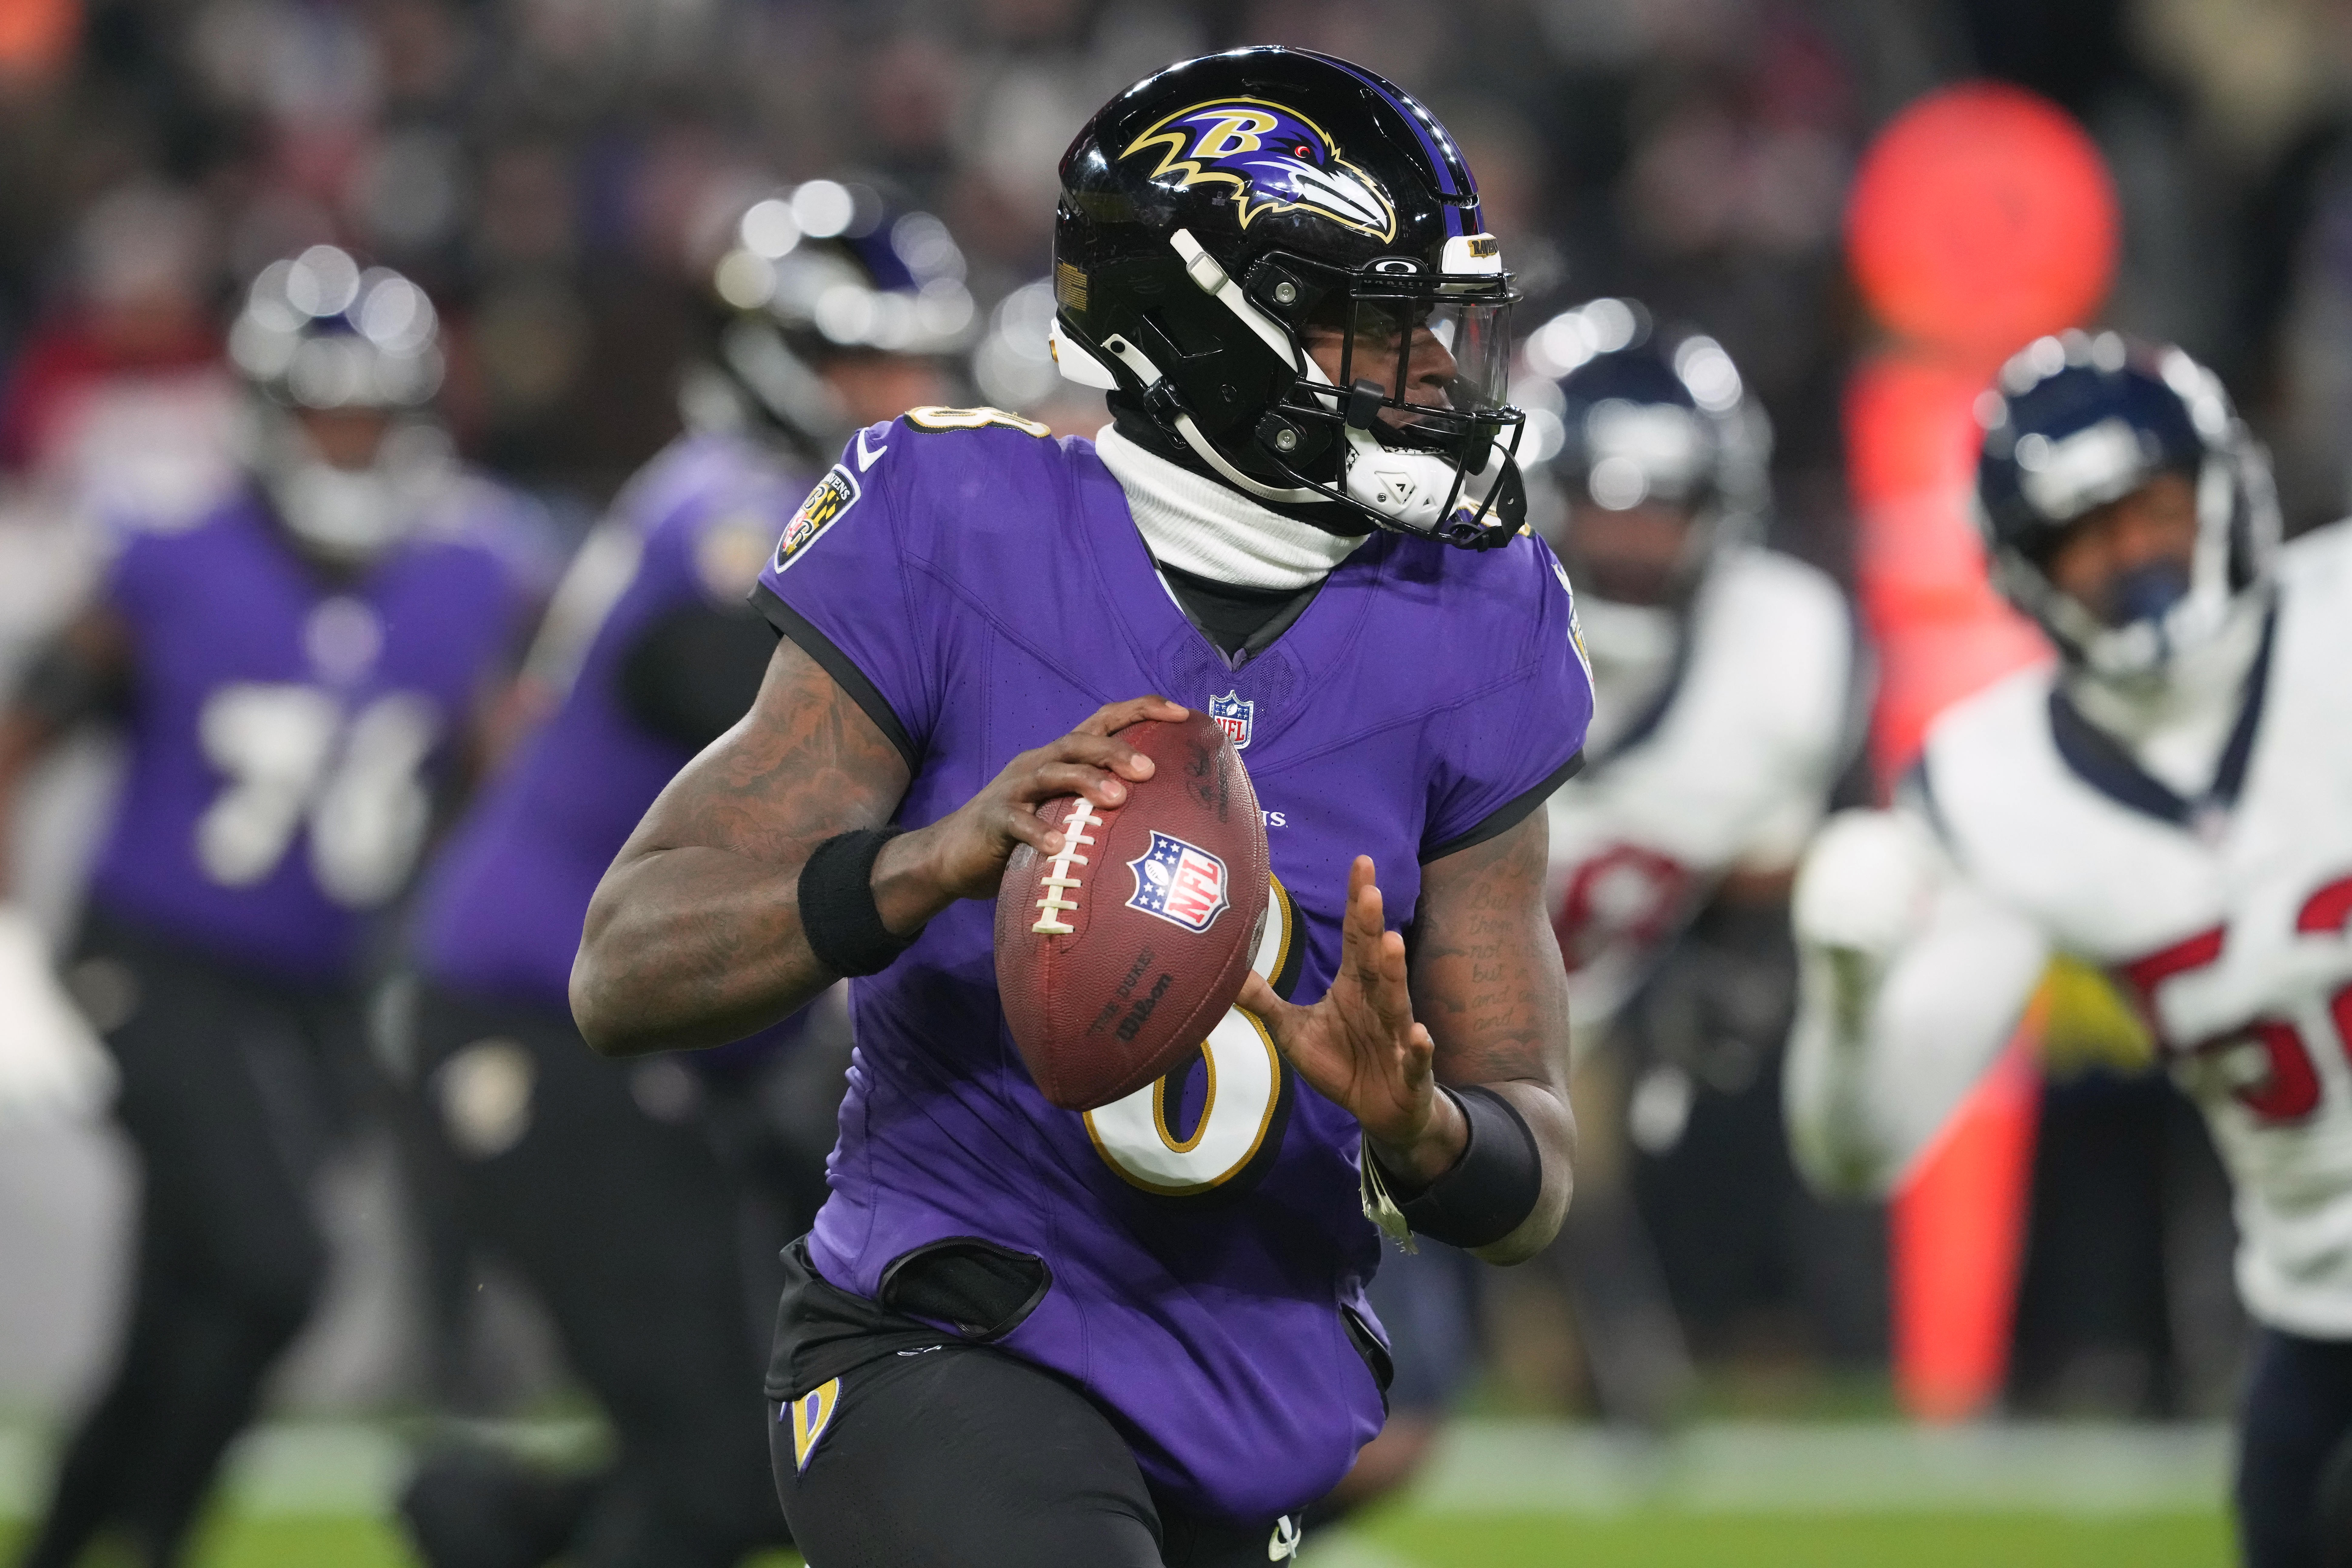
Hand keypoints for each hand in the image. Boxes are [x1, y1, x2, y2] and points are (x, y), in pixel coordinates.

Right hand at [872, 696, 1188, 933]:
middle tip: (1150, 770)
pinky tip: (1059, 846)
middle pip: (1081, 742)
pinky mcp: (993, 819)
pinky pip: (1018, 822)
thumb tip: (1166, 818)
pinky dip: (1039, 832)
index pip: (1103, 720)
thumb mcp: (1066, 812)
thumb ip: (1102, 809)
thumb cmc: (1024, 836)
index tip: (1181, 714)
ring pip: (1053, 772)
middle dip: (1117, 751)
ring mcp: (1014, 788)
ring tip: (1117, 799)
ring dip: (1086, 782)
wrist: (953, 854)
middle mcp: (1039, 763)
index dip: (1141, 710)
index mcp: (1060, 757)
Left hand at [1239, 856, 1466, 1187]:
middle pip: (1374, 959)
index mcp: (1355, 986)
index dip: (1357, 902)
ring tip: (1392, 943)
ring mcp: (1397, 1034)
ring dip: (1395, 972)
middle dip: (1373, 926)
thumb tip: (1226, 973)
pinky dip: (1418, 1047)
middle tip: (1370, 891)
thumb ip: (1265, 1001)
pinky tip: (1419, 1035)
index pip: (1356, 936)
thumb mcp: (1293, 1031)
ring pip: (1396, 999)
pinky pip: (1414, 1057)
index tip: (1361, 863)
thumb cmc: (1341, 1063)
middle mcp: (1379, 1001)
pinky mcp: (1410, 1069)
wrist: (1379, 1111)